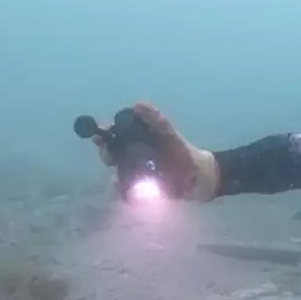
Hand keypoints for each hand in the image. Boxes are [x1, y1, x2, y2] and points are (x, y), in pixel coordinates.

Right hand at [91, 102, 219, 201]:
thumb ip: (156, 121)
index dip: (103, 134)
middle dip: (107, 155)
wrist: (200, 177)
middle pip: (110, 154)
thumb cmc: (184, 152)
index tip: (100, 135)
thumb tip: (138, 104)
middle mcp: (131, 156)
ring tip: (123, 180)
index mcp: (136, 139)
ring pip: (116, 175)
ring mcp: (135, 174)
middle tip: (111, 158)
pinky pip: (127, 193)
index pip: (113, 134)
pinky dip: (127, 194)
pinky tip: (134, 194)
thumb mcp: (170, 135)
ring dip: (117, 178)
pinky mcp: (141, 191)